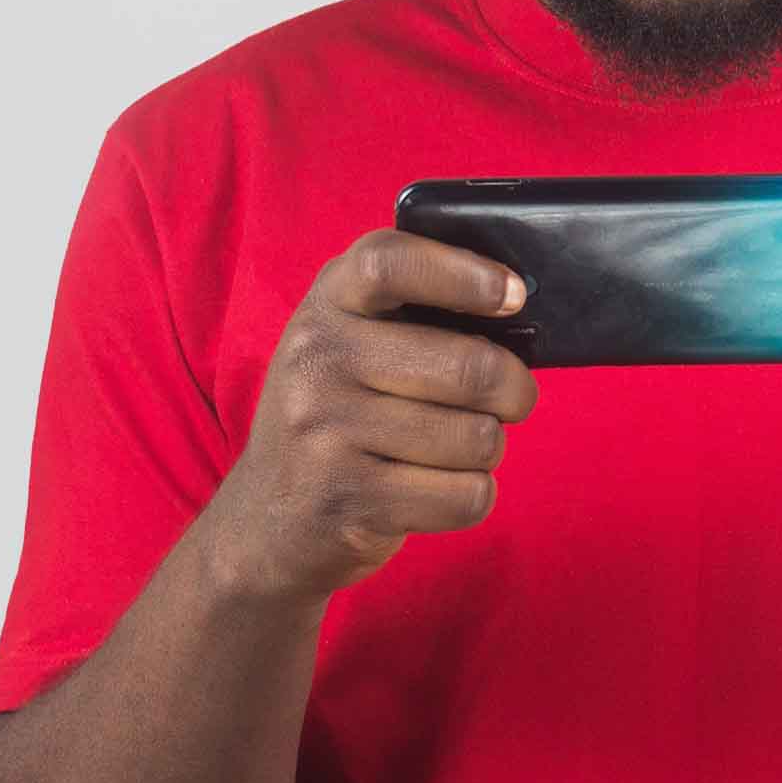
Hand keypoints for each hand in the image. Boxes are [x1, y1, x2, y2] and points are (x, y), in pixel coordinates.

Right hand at [210, 230, 538, 605]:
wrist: (266, 519)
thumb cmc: (338, 415)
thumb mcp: (348, 344)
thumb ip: (408, 313)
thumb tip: (513, 305)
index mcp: (325, 305)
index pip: (391, 263)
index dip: (462, 274)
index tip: (512, 296)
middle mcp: (317, 362)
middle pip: (469, 367)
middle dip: (515, 390)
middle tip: (512, 399)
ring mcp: (326, 434)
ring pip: (476, 438)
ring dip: (488, 449)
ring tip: (457, 448)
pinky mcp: (349, 500)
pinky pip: (465, 496)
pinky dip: (472, 496)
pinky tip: (439, 489)